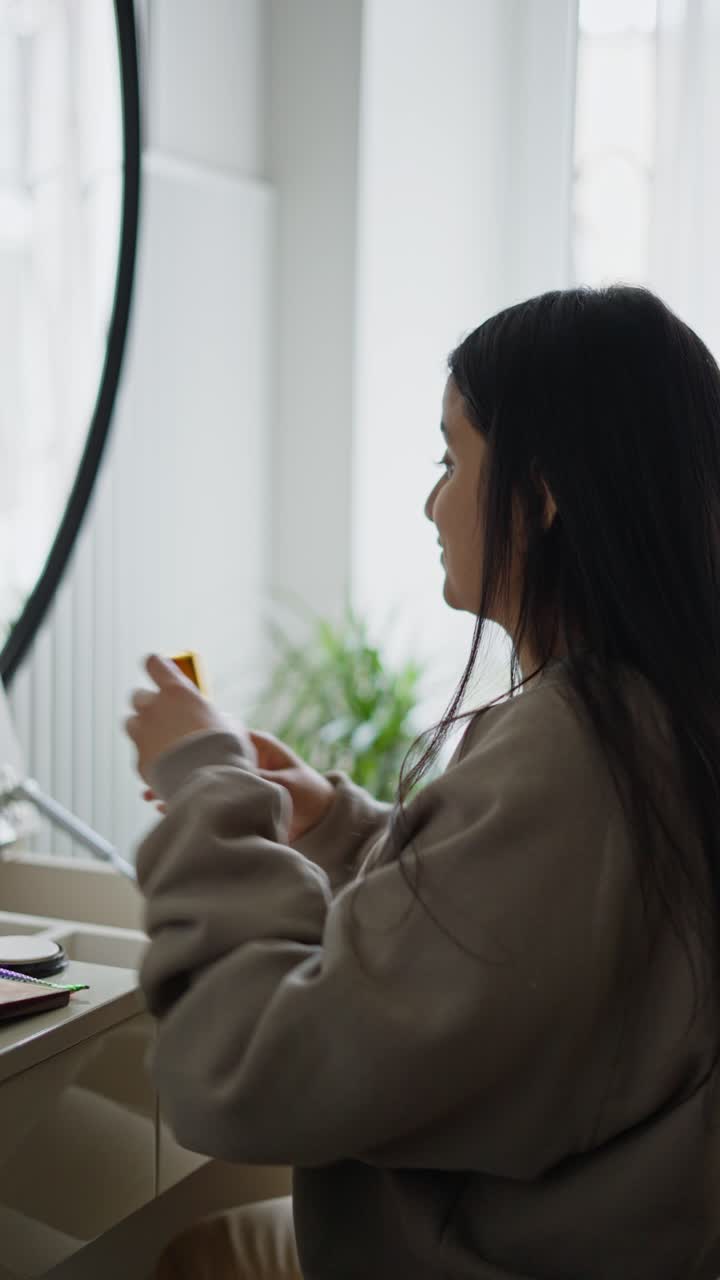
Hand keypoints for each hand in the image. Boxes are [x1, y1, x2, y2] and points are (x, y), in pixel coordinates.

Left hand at [124, 654, 257, 787]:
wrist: (210, 786)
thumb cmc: (228, 752)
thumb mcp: (231, 726)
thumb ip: (216, 717)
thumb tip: (217, 721)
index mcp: (177, 692)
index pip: (154, 663)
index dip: (157, 666)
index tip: (160, 671)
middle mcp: (154, 709)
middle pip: (138, 696)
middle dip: (150, 705)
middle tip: (167, 717)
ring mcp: (142, 735)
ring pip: (132, 724)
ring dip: (144, 729)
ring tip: (165, 743)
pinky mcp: (139, 761)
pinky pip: (140, 754)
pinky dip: (150, 758)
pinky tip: (169, 767)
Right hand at [141, 727, 334, 843]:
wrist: (321, 818)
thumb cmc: (309, 792)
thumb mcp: (285, 783)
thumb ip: (259, 779)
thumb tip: (235, 777)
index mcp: (254, 745)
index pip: (217, 739)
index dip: (194, 744)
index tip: (174, 751)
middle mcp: (240, 760)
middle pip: (201, 759)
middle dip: (178, 766)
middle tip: (151, 772)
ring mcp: (234, 780)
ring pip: (199, 779)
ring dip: (177, 785)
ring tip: (149, 793)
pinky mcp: (232, 799)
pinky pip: (204, 798)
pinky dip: (187, 801)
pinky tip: (165, 808)